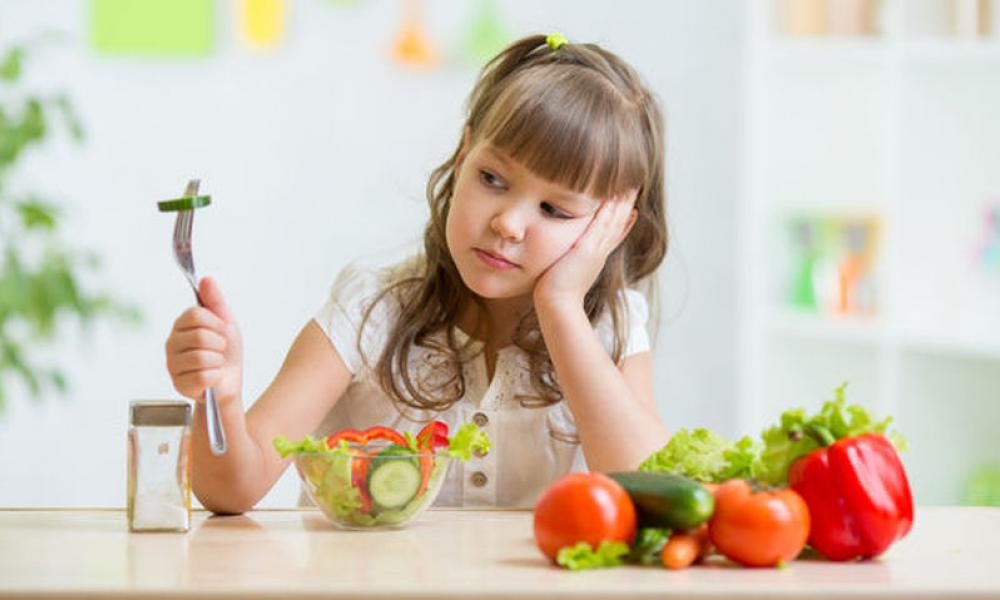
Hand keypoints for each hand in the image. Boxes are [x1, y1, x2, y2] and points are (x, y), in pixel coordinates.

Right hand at [165, 277, 243, 406]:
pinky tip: (212, 377)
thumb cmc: (227, 352)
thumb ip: (215, 301)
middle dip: (219, 344)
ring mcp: (172, 364)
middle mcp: (172, 343)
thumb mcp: (226, 323)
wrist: (230, 381)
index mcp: (181, 325)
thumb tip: (206, 279)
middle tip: (219, 349)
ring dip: (218, 361)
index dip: (216, 323)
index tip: (222, 330)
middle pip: (200, 335)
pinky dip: (215, 376)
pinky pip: (203, 376)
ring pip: (201, 357)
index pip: (195, 314)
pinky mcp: (178, 385)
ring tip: (216, 363)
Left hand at [533, 189, 638, 310]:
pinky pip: (601, 224)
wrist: (557, 306)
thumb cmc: (554, 294)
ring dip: (622, 203)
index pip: (612, 236)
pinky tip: (614, 196)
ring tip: (631, 186)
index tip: (632, 212)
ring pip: (613, 222)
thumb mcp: (564, 275)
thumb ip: (565, 266)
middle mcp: (599, 253)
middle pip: (618, 225)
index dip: (623, 224)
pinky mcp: (588, 249)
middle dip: (626, 207)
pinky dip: (609, 211)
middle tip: (635, 189)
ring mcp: (596, 250)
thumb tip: (558, 265)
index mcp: (594, 258)